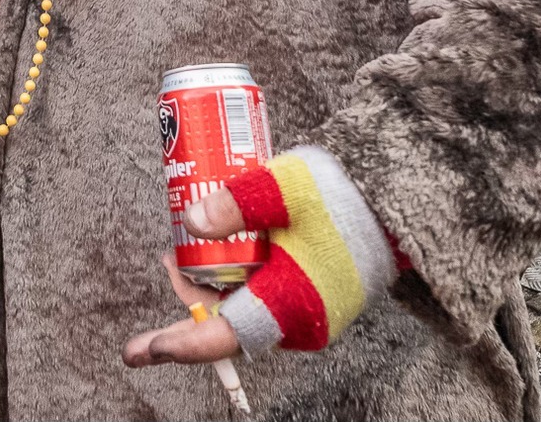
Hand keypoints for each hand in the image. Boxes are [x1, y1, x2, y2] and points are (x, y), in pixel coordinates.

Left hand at [124, 147, 395, 365]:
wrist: (401, 203)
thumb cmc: (347, 197)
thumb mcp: (285, 188)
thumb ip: (237, 203)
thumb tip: (191, 222)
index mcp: (289, 306)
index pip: (222, 337)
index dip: (176, 344)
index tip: (139, 351)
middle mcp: (295, 321)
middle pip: (224, 320)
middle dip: (189, 292)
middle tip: (166, 253)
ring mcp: (303, 311)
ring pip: (240, 305)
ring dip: (211, 277)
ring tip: (187, 240)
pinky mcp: (308, 296)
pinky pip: (260, 294)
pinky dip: (236, 272)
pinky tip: (223, 241)